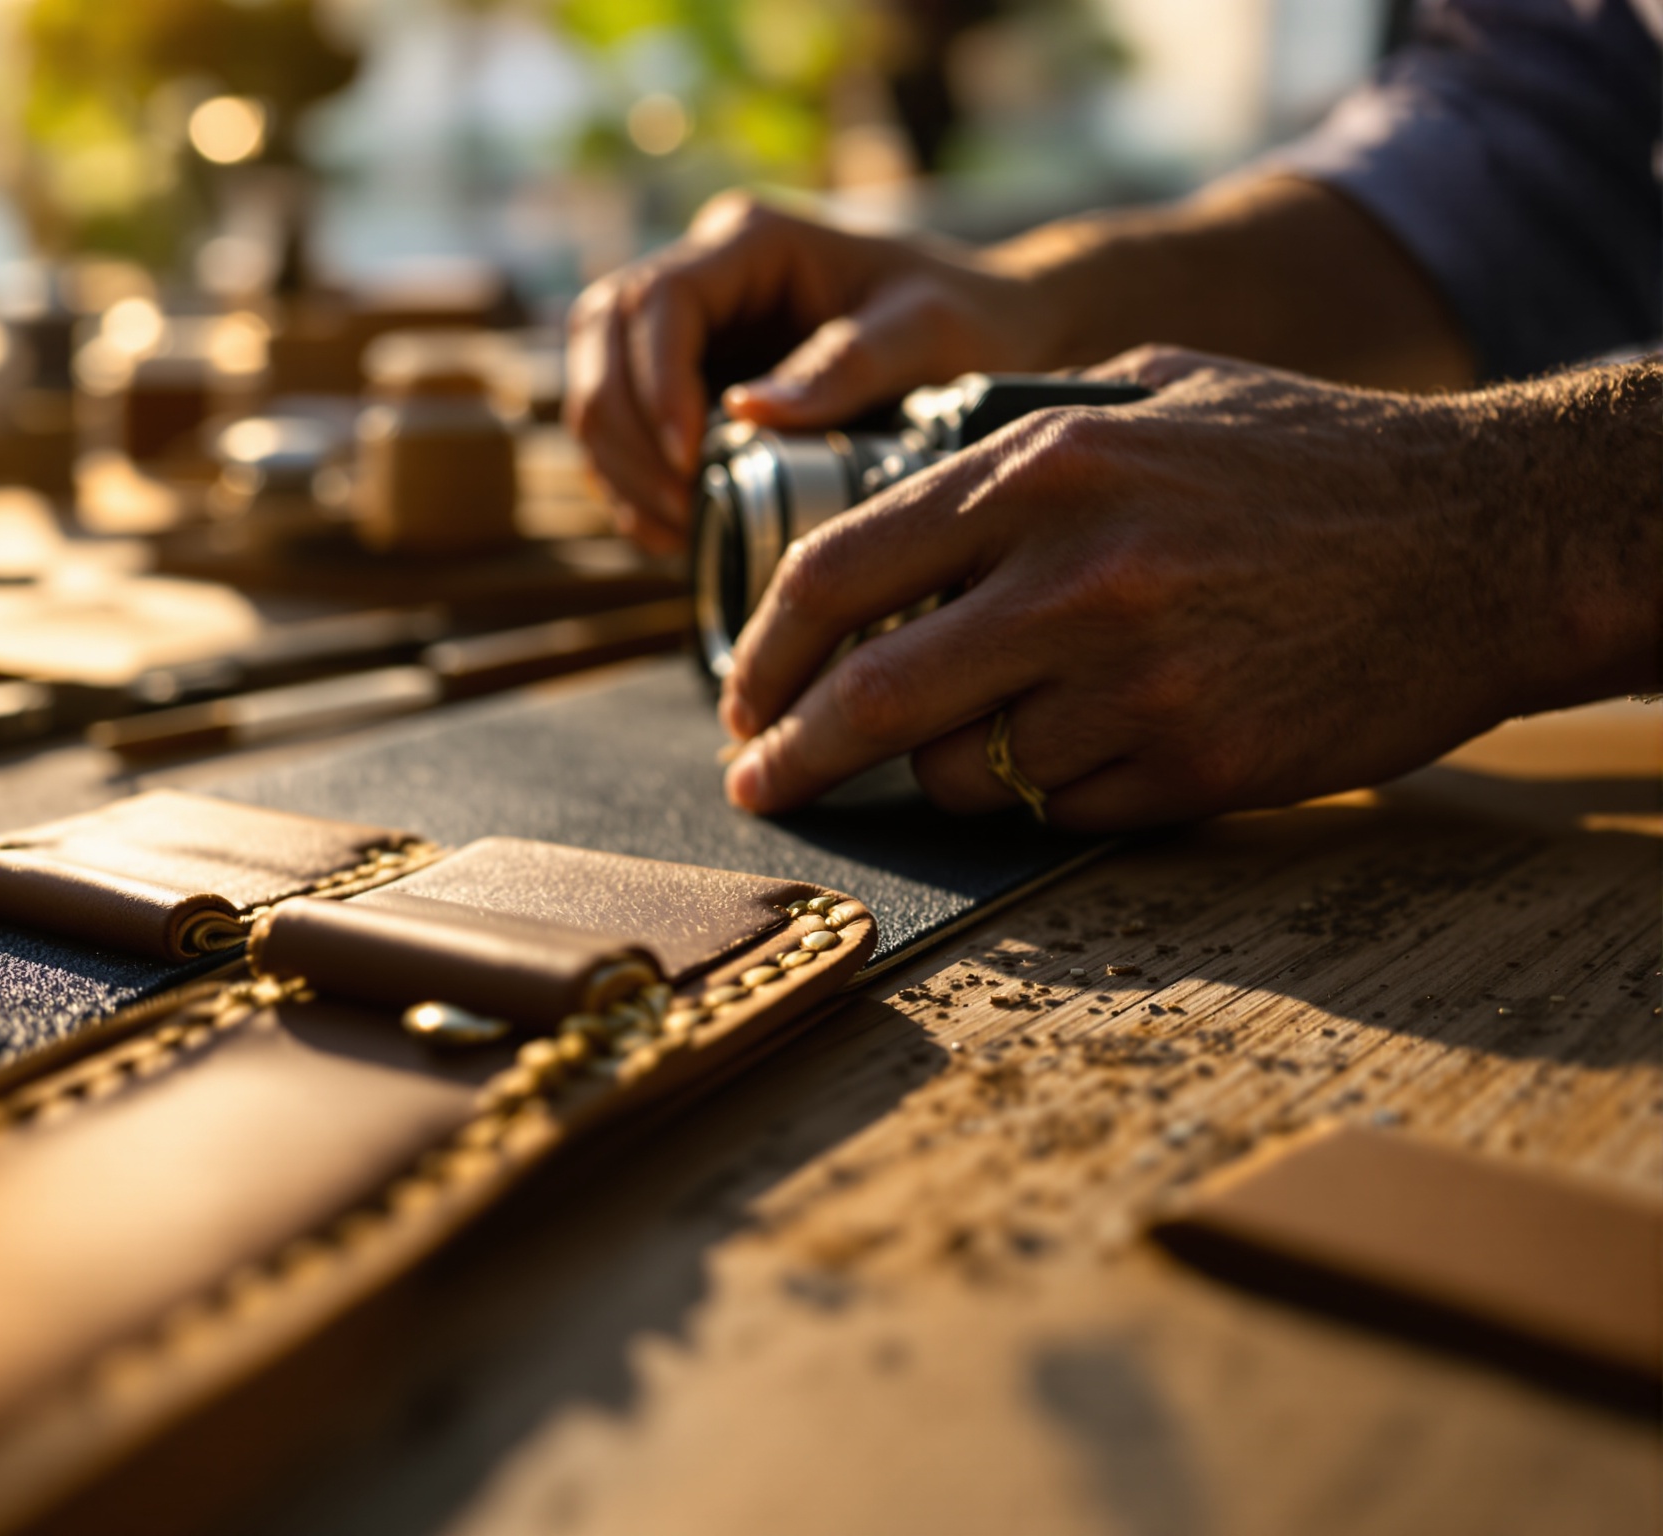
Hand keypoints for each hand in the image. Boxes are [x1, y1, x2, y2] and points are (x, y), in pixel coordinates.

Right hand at [563, 193, 1055, 552]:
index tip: (689, 460)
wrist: (993, 329)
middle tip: (673, 506)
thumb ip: (845, 366)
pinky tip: (672, 528)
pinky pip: (627, 426)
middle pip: (600, 335)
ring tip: (674, 529)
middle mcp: (706, 272)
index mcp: (752, 240)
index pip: (656, 300)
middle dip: (620, 429)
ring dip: (618, 461)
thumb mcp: (927, 333)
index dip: (653, 383)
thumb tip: (744, 412)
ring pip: (599, 381)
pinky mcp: (690, 379)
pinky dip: (632, 480)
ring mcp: (692, 326)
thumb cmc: (970, 317)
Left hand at [718, 349, 1645, 829]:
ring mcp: (1135, 683)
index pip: (834, 575)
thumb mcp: (1152, 391)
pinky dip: (1043, 797)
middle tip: (758, 786)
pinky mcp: (1194, 767)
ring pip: (960, 773)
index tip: (743, 699)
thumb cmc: (1310, 458)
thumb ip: (1017, 435)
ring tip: (974, 743)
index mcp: (1042, 471)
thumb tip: (890, 483)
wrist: (1488, 538)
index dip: (765, 654)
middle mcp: (1074, 578)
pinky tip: (1086, 751)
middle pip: (866, 700)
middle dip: (789, 757)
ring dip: (939, 774)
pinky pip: (1058, 811)